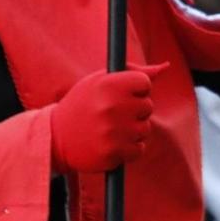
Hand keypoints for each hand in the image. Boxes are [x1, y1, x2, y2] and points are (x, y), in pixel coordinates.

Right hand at [49, 65, 166, 173]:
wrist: (54, 137)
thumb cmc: (82, 105)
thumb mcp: (100, 80)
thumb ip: (134, 72)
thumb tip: (165, 67)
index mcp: (108, 84)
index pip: (145, 83)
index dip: (136, 90)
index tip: (121, 95)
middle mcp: (111, 106)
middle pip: (148, 106)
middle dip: (135, 111)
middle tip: (112, 114)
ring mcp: (112, 131)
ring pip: (145, 129)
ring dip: (133, 131)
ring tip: (110, 129)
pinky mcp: (112, 153)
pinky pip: (139, 149)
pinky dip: (129, 149)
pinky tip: (111, 144)